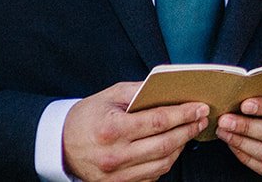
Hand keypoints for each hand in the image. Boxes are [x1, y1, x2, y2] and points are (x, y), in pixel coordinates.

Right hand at [63, 81, 207, 181]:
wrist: (59, 145)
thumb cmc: (87, 116)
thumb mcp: (110, 95)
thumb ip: (140, 91)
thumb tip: (170, 88)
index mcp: (112, 129)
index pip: (158, 121)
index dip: (184, 114)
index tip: (200, 107)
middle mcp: (114, 155)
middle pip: (165, 144)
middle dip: (189, 129)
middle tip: (202, 118)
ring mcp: (116, 175)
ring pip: (162, 163)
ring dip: (181, 147)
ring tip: (188, 132)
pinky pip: (151, 176)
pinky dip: (165, 162)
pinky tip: (171, 148)